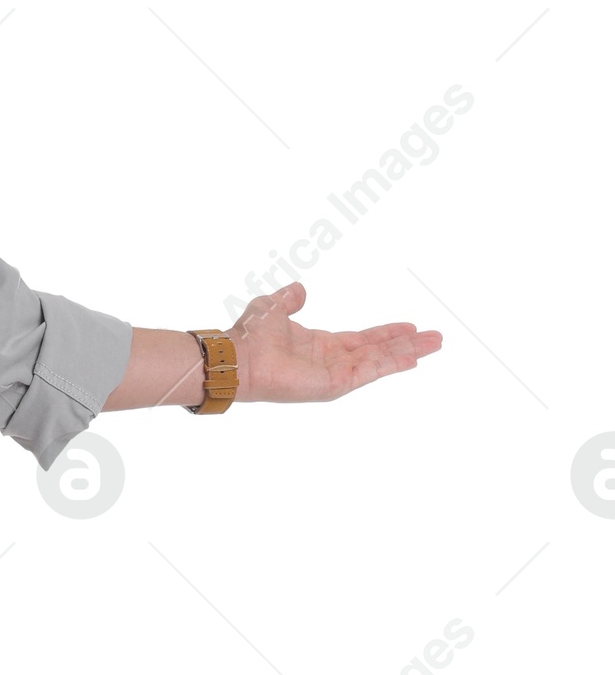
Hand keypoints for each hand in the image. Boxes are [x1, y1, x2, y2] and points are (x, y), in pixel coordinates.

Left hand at [230, 282, 441, 401]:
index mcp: (321, 346)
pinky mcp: (334, 384)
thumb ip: (289, 298)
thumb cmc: (250, 335)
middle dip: (407, 345)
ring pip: (380, 361)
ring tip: (434, 345)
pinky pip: (369, 371)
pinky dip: (391, 364)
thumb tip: (300, 289)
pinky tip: (412, 358)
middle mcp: (332, 361)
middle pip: (379, 351)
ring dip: (408, 353)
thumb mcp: (273, 306)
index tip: (409, 327)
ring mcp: (335, 375)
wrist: (239, 356)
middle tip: (435, 338)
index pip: (363, 340)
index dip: (386, 333)